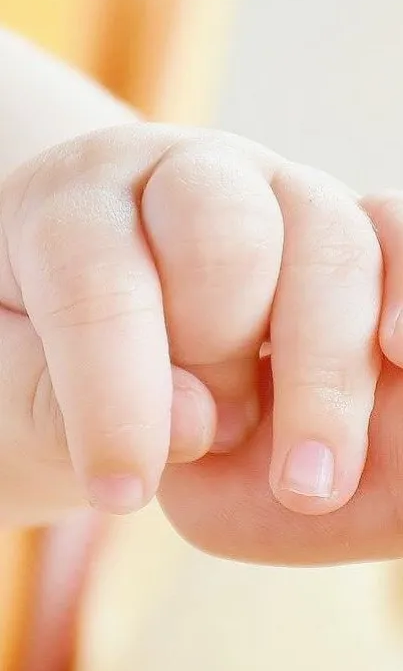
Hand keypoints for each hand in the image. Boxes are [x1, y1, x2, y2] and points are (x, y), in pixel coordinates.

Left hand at [0, 122, 399, 565]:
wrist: (95, 312)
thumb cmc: (38, 359)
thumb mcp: (10, 392)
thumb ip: (64, 409)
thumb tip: (200, 421)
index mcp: (75, 206)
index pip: (97, 283)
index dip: (112, 395)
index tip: (120, 493)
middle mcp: (183, 177)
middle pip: (227, 238)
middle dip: (222, 353)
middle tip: (216, 445)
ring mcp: (274, 195)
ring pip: (331, 242)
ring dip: (326, 369)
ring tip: (310, 480)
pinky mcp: (340, 229)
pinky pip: (392, 236)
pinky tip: (395, 356)